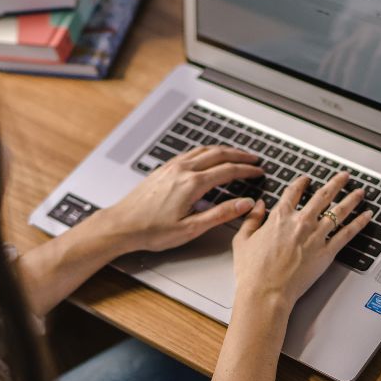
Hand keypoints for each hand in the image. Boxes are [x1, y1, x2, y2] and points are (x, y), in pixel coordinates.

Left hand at [89, 146, 263, 253]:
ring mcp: (171, 167)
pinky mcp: (163, 169)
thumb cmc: (152, 231)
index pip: (228, 171)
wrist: (121, 225)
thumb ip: (220, 214)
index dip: (247, 170)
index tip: (259, 171)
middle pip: (218, 154)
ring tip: (236, 155)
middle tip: (254, 158)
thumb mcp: (191, 228)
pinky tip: (208, 157)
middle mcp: (183, 170)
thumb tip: (244, 204)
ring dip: (223, 150)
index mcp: (193, 184)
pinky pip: (190, 153)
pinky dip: (206, 152)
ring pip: (204, 150)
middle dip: (239, 155)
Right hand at [232, 171, 372, 310]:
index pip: (294, 192)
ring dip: (351, 199)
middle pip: (323, 196)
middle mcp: (301, 222)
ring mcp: (316, 236)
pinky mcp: (327, 252)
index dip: (301, 183)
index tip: (306, 179)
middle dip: (335, 183)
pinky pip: (347, 233)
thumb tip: (258, 205)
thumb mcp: (242, 240)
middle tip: (344, 176)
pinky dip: (359, 223)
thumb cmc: (252, 272)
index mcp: (279, 217)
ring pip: (339, 211)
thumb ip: (252, 219)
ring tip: (359, 191)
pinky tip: (366, 216)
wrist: (266, 292)